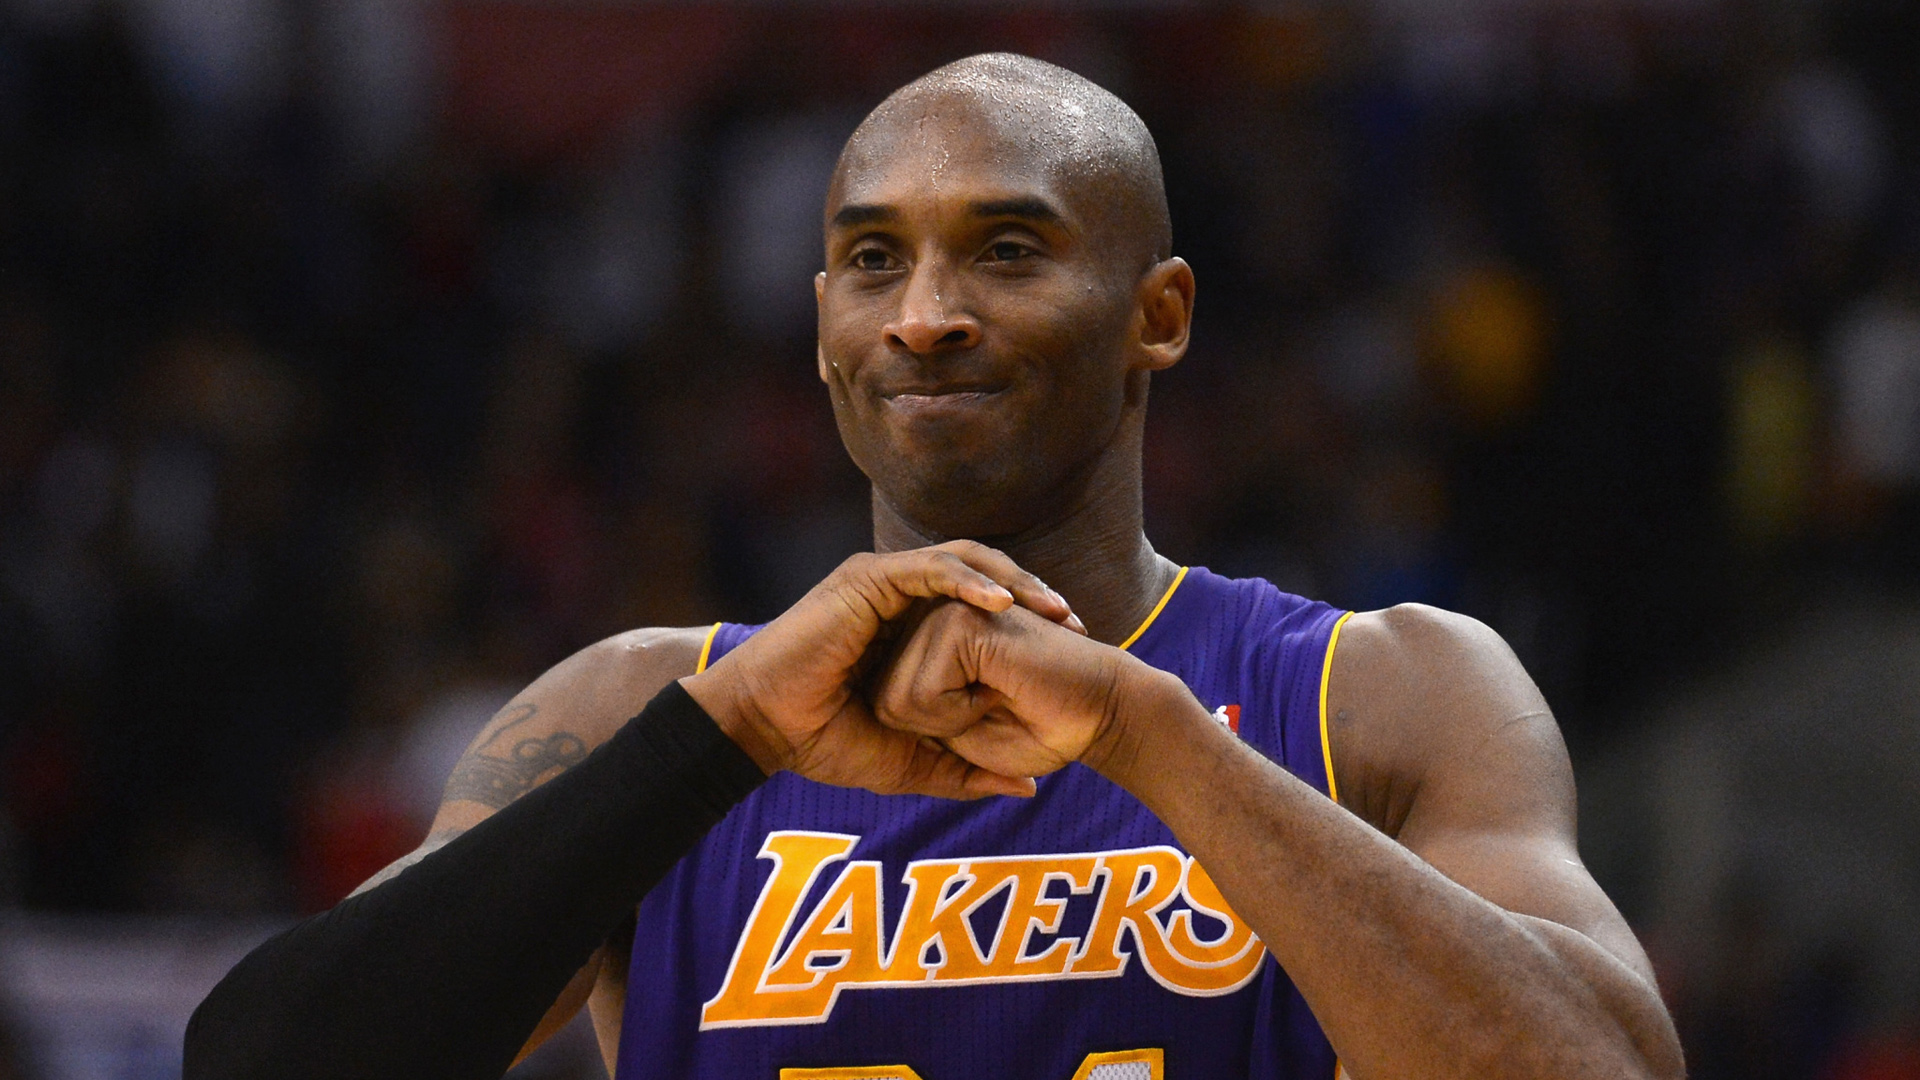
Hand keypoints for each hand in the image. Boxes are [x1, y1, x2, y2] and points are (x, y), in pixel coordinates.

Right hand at [679, 541, 1081, 798]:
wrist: (765, 730)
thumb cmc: (826, 742)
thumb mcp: (913, 761)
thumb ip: (967, 771)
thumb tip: (1028, 786)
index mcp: (914, 625)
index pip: (985, 605)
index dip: (1030, 620)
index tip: (1071, 650)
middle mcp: (902, 594)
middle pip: (985, 574)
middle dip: (1035, 593)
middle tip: (1076, 624)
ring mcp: (884, 581)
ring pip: (965, 560)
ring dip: (1014, 579)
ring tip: (1052, 607)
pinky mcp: (867, 580)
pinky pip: (929, 568)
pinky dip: (969, 580)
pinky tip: (1001, 602)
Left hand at [868, 599, 1167, 781]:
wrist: (1102, 715)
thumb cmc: (1045, 730)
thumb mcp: (966, 746)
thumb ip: (925, 745)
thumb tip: (881, 727)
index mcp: (929, 649)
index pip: (883, 709)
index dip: (929, 736)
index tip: (981, 718)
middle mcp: (928, 623)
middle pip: (882, 705)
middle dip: (935, 730)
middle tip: (990, 707)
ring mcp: (941, 614)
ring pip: (895, 700)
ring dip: (949, 722)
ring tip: (995, 695)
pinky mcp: (957, 620)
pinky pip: (921, 692)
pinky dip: (958, 712)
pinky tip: (996, 689)